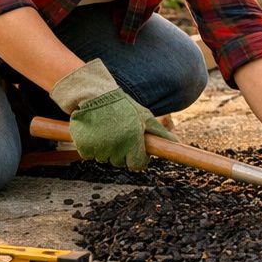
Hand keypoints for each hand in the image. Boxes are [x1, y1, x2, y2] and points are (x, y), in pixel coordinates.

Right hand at [52, 59, 170, 170]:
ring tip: (106, 130)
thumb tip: (176, 143)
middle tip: (118, 133)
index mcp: (133, 140)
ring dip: (106, 149)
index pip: (137, 165)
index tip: (134, 149)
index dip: (137, 158)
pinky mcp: (84, 147)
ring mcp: (99, 148)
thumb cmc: (123, 106)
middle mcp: (116, 146)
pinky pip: (90, 155)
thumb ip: (159, 133)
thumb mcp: (144, 116)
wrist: (94, 96)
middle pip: (120, 162)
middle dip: (121, 152)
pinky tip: (94, 132)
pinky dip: (91, 147)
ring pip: (104, 158)